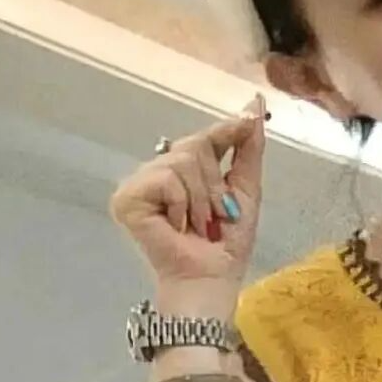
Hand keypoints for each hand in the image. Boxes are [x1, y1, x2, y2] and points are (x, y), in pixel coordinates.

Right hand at [109, 102, 265, 287]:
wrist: (210, 278)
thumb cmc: (227, 245)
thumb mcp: (245, 191)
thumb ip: (248, 149)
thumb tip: (255, 104)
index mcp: (184, 171)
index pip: (205, 137)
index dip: (227, 128)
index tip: (251, 117)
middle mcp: (159, 171)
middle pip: (195, 144)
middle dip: (216, 183)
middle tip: (217, 215)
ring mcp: (139, 184)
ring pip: (182, 159)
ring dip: (201, 198)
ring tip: (198, 225)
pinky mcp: (126, 198)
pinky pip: (166, 178)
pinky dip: (182, 204)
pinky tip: (177, 226)